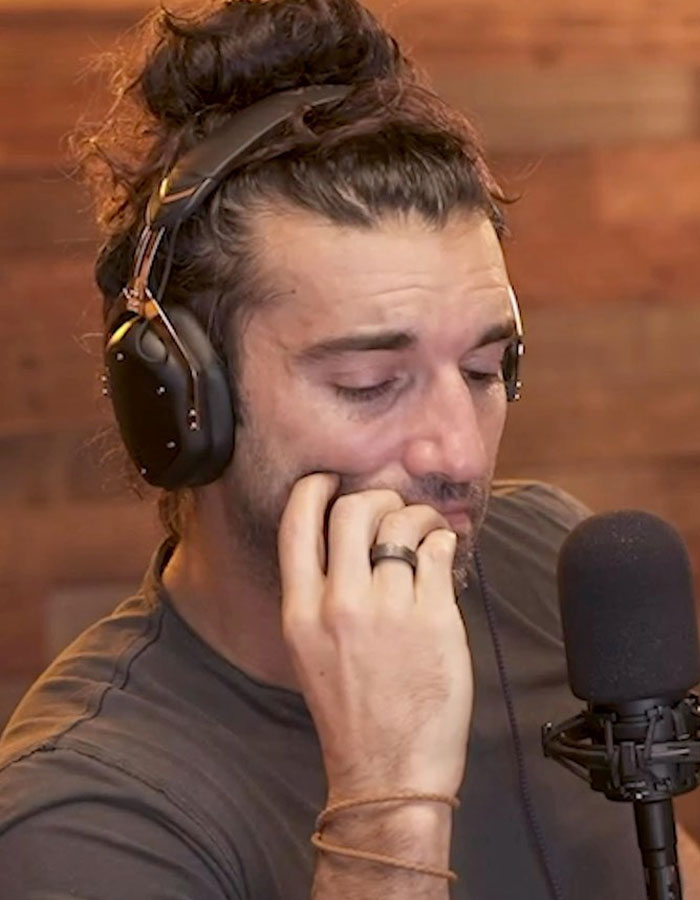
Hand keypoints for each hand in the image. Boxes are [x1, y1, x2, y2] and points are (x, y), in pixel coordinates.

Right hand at [278, 473, 472, 801]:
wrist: (388, 770)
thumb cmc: (350, 709)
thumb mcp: (309, 649)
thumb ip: (318, 590)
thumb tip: (346, 532)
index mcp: (300, 611)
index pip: (297, 522)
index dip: (316, 488)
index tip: (333, 481)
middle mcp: (339, 604)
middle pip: (353, 510)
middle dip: (377, 496)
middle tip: (391, 507)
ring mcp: (389, 611)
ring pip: (402, 523)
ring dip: (418, 515)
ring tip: (426, 528)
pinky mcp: (436, 620)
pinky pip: (439, 551)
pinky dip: (443, 541)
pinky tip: (443, 552)